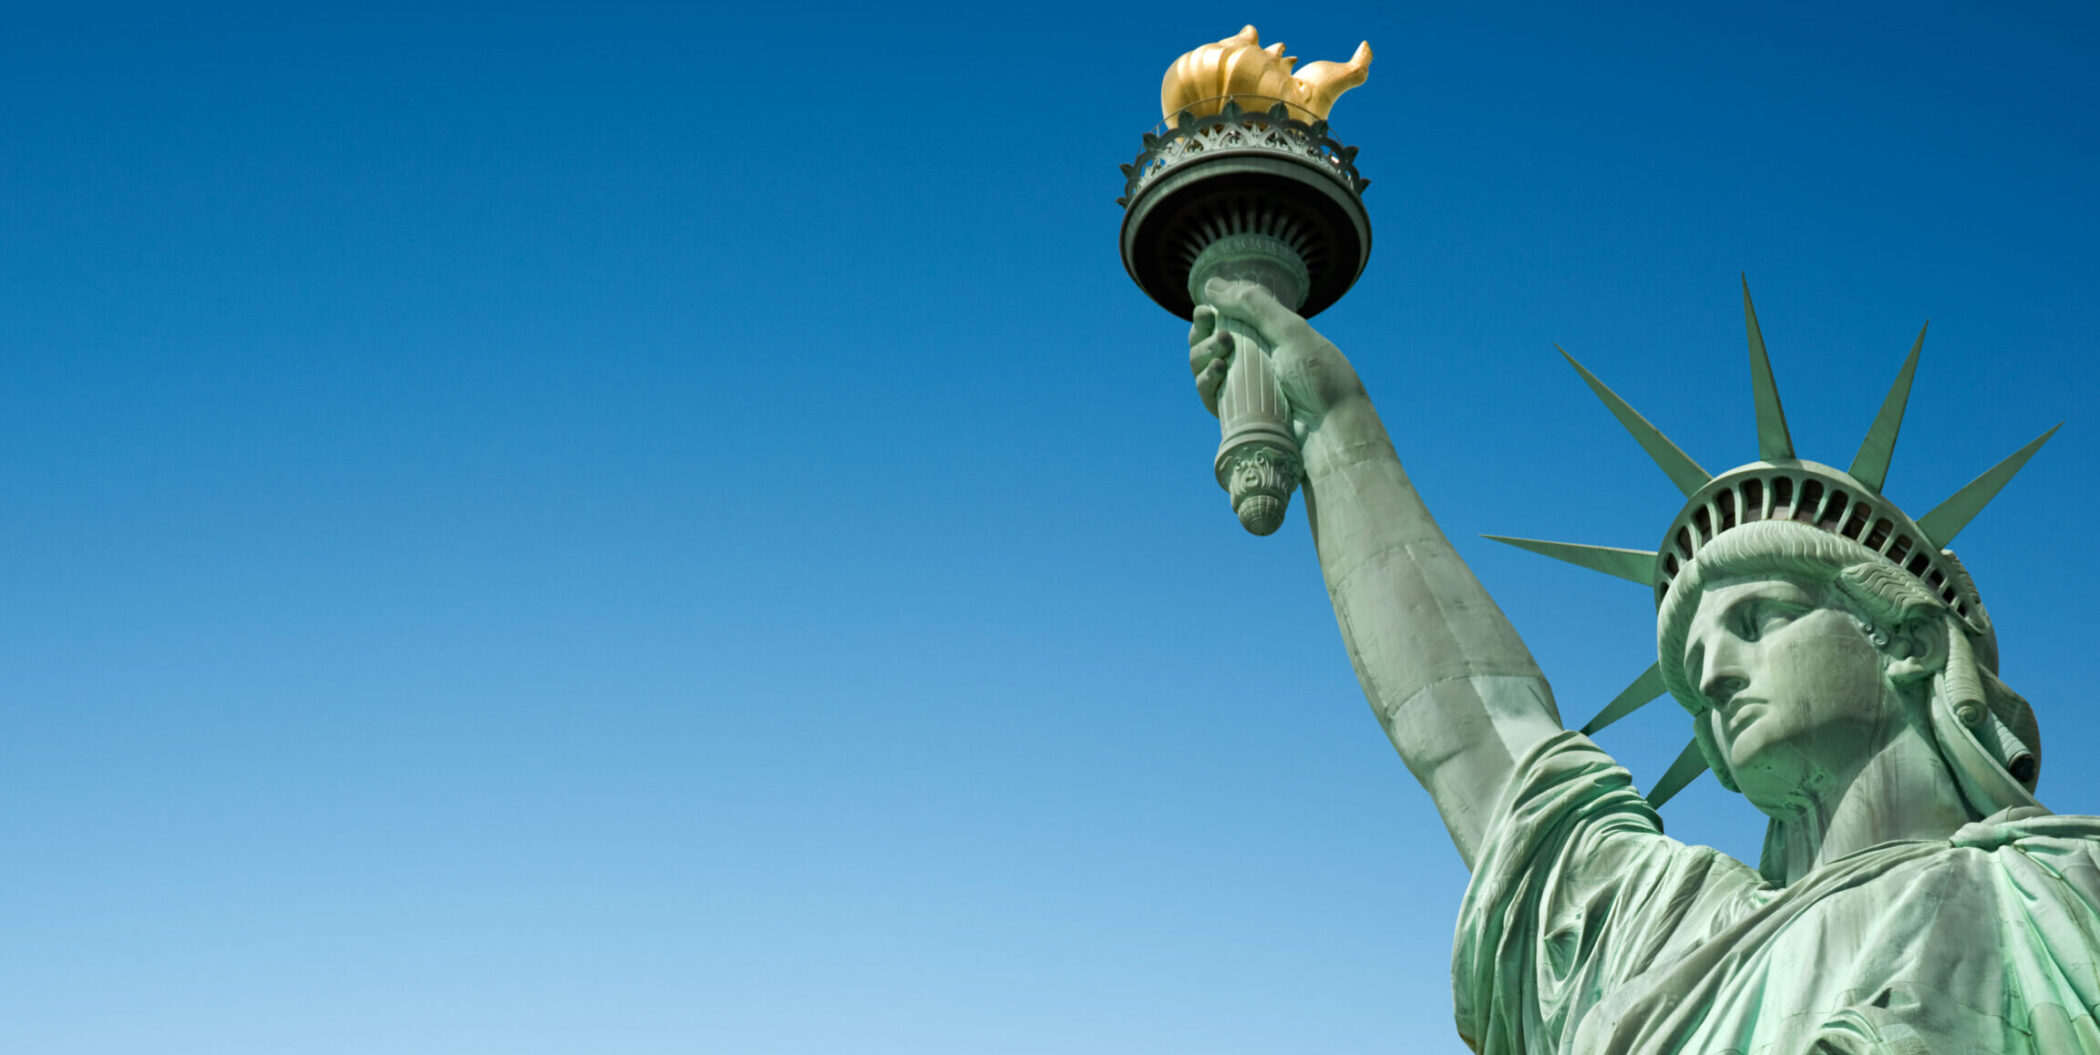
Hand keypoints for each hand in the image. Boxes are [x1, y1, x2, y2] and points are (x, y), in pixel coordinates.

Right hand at [1187, 278, 1366, 439]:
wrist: (1331, 431)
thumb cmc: (1319, 379)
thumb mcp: (1290, 331)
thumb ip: (1253, 305)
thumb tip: (1211, 284)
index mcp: (1270, 336)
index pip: (1229, 317)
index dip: (1213, 311)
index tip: (1206, 308)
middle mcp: (1254, 360)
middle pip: (1209, 340)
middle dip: (1202, 330)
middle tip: (1213, 327)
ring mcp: (1244, 387)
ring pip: (1203, 365)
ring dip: (1202, 352)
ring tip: (1220, 350)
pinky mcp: (1236, 414)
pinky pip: (1208, 393)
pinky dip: (1205, 380)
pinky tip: (1218, 371)